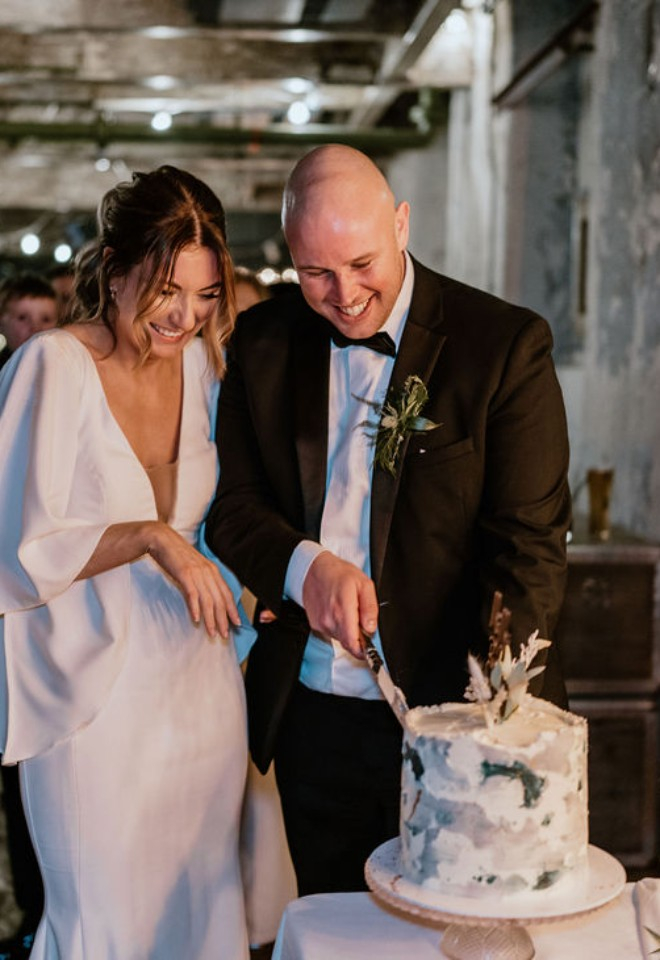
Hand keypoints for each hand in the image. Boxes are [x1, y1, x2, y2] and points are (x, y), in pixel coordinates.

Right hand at [147, 523, 240, 639]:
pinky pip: (192, 593)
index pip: (227, 593)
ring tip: (212, 632)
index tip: (236, 623)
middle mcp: (208, 571)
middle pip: (220, 600)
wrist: (162, 539)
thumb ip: (203, 580)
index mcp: (213, 570)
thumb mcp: (195, 567)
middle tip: (225, 634)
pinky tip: (196, 619)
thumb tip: (207, 599)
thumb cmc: (177, 555)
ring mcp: (197, 572)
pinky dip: (195, 608)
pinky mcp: (185, 574)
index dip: (232, 610)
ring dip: (211, 619)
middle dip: (224, 619)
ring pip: (208, 600)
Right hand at [302, 552, 377, 658]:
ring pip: (339, 638)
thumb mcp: (364, 584)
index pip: (352, 643)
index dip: (363, 651)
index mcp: (343, 610)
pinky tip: (337, 611)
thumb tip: (371, 627)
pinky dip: (337, 626)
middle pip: (348, 642)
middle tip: (361, 621)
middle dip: (358, 638)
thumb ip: (370, 608)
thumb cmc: (338, 573)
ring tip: (348, 611)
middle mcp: (329, 620)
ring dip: (347, 631)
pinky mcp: (315, 624)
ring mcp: (320, 623)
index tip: (370, 650)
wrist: (314, 568)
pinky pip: (331, 632)